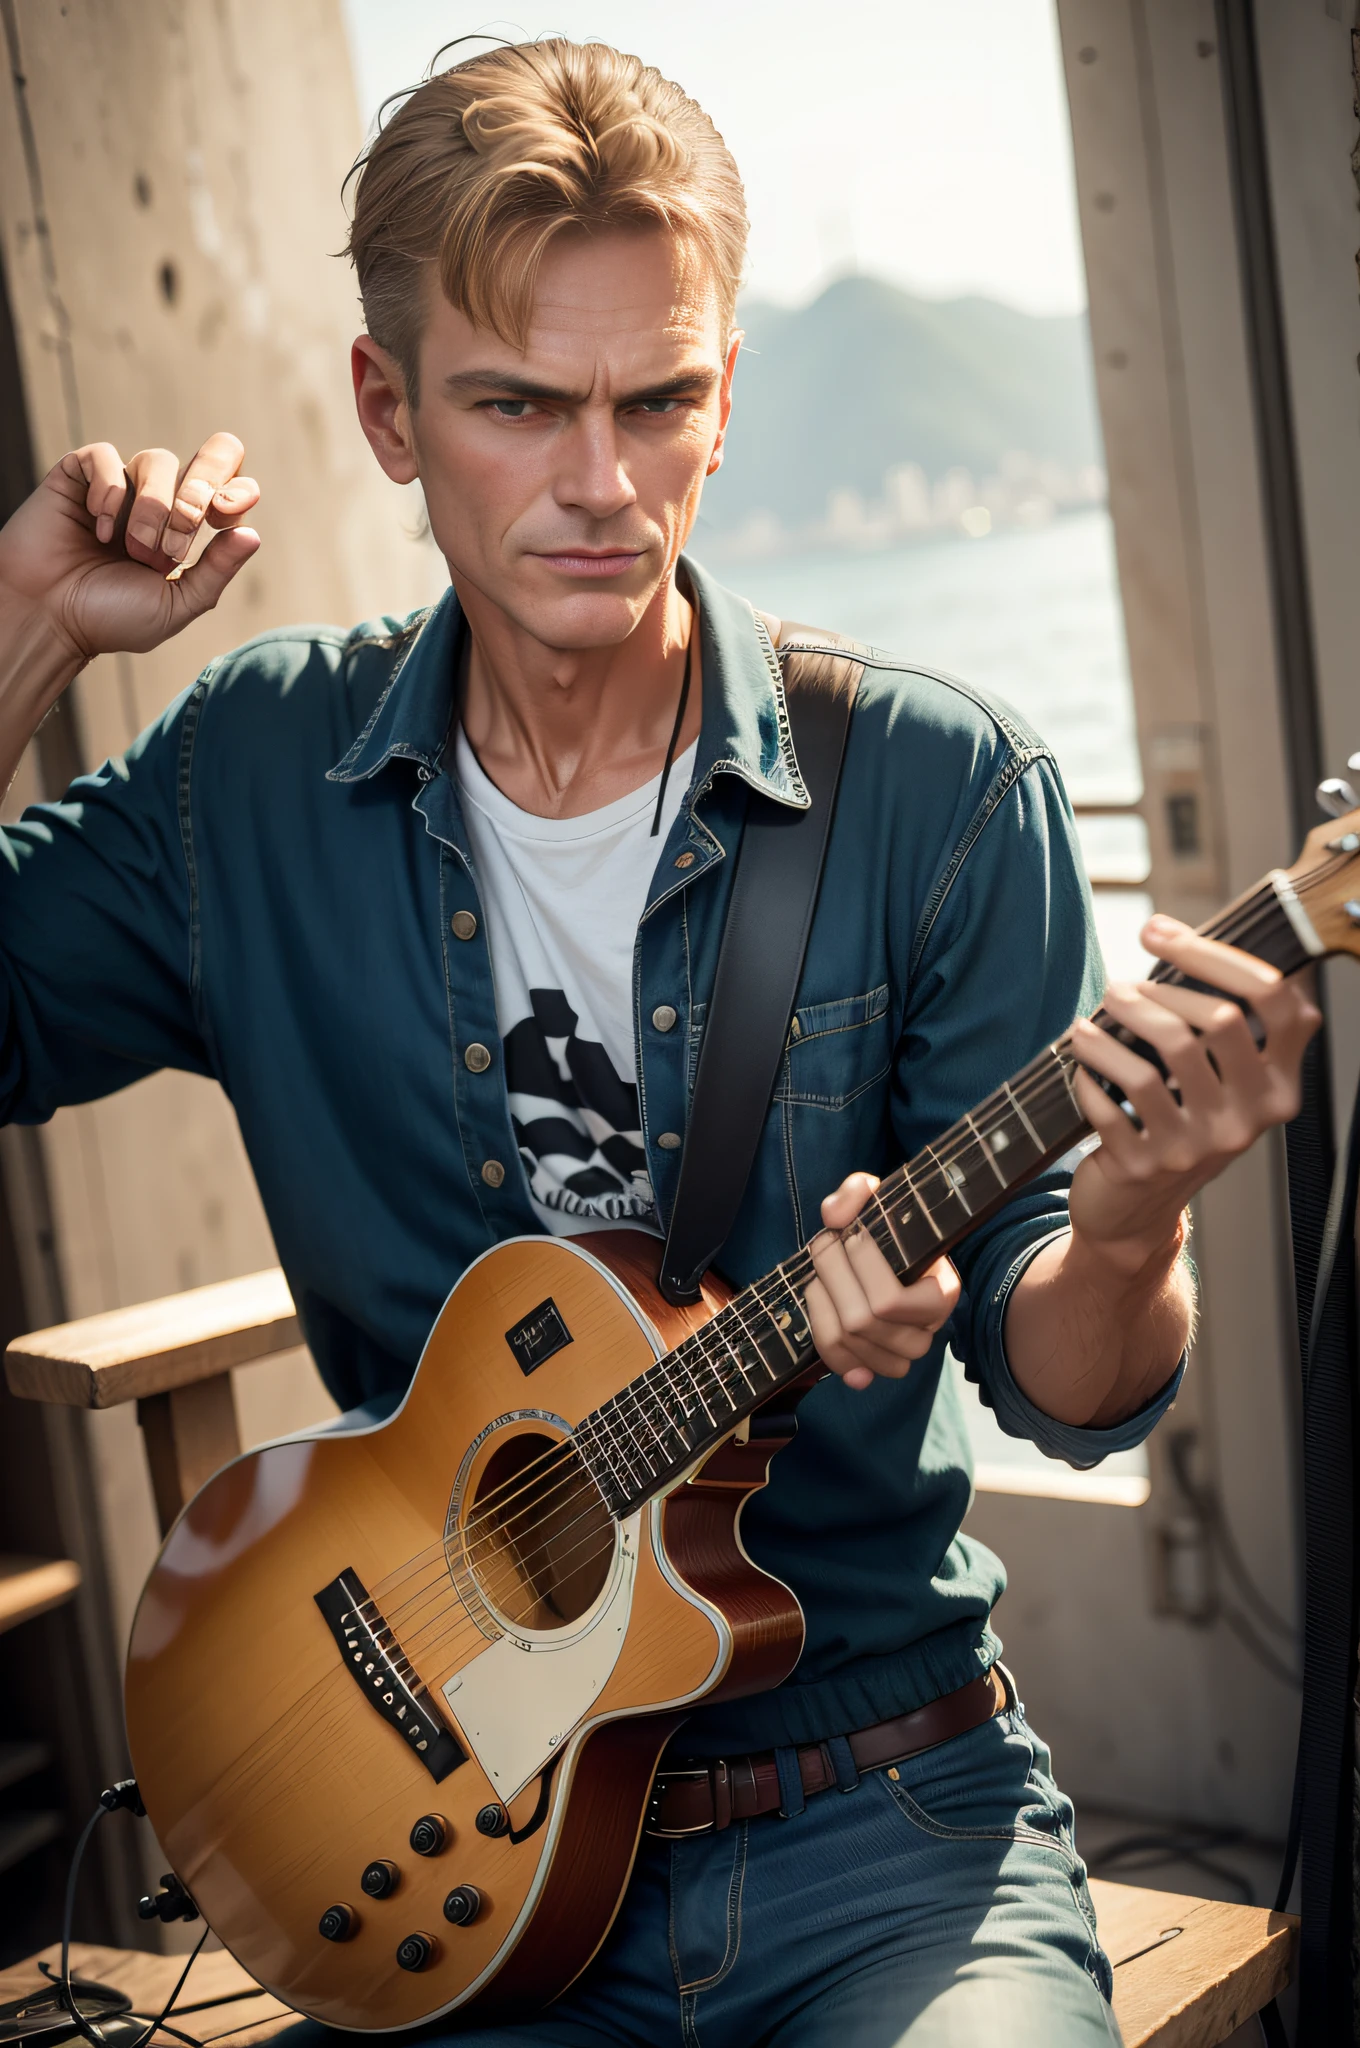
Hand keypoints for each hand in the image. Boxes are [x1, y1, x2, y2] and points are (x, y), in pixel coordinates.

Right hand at [0, 434, 259, 664]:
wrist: (49, 618)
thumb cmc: (110, 618)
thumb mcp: (175, 604)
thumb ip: (216, 571)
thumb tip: (253, 533)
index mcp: (189, 531)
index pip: (231, 488)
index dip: (239, 490)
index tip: (228, 513)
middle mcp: (161, 502)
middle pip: (206, 459)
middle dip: (199, 494)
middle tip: (180, 536)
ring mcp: (122, 486)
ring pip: (157, 459)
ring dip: (153, 506)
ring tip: (134, 549)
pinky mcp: (80, 475)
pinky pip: (106, 456)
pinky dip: (109, 491)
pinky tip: (99, 528)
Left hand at [805, 1172, 960, 1390]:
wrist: (888, 1257)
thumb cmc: (888, 1230)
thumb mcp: (878, 1199)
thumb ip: (856, 1191)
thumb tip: (834, 1217)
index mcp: (942, 1292)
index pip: (890, 1301)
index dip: (861, 1267)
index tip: (851, 1234)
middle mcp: (928, 1330)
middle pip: (863, 1322)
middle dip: (831, 1279)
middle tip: (824, 1248)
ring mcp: (904, 1353)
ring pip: (850, 1343)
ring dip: (822, 1304)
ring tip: (822, 1276)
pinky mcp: (881, 1365)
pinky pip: (847, 1366)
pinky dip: (827, 1346)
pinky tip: (826, 1322)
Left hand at [1068, 913, 1321, 1268]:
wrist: (1136, 1211)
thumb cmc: (1174, 1123)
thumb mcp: (1215, 1081)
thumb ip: (1214, 1019)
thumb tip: (1167, 932)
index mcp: (1277, 1086)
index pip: (1276, 999)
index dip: (1217, 954)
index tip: (1160, 932)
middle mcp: (1250, 1118)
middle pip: (1218, 1021)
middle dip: (1157, 990)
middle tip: (1118, 988)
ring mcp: (1199, 1147)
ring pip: (1157, 1059)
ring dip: (1115, 1026)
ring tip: (1089, 1020)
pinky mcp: (1146, 1166)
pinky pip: (1110, 1101)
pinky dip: (1088, 1074)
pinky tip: (1079, 1064)